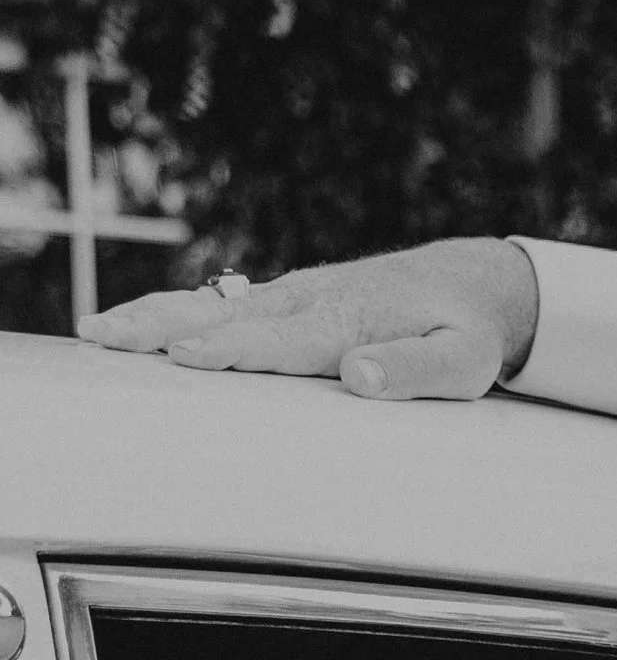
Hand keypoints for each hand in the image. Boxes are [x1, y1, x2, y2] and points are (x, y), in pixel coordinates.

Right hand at [80, 236, 540, 400]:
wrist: (474, 282)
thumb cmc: (468, 332)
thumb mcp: (462, 363)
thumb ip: (413, 372)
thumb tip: (359, 377)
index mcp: (347, 321)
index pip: (280, 340)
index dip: (232, 349)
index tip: (186, 355)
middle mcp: (311, 301)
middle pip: (226, 318)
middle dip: (165, 328)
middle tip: (108, 337)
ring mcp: (295, 296)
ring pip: (214, 307)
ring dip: (155, 318)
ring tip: (99, 331)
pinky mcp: (290, 299)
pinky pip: (225, 307)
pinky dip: (178, 314)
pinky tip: (138, 327)